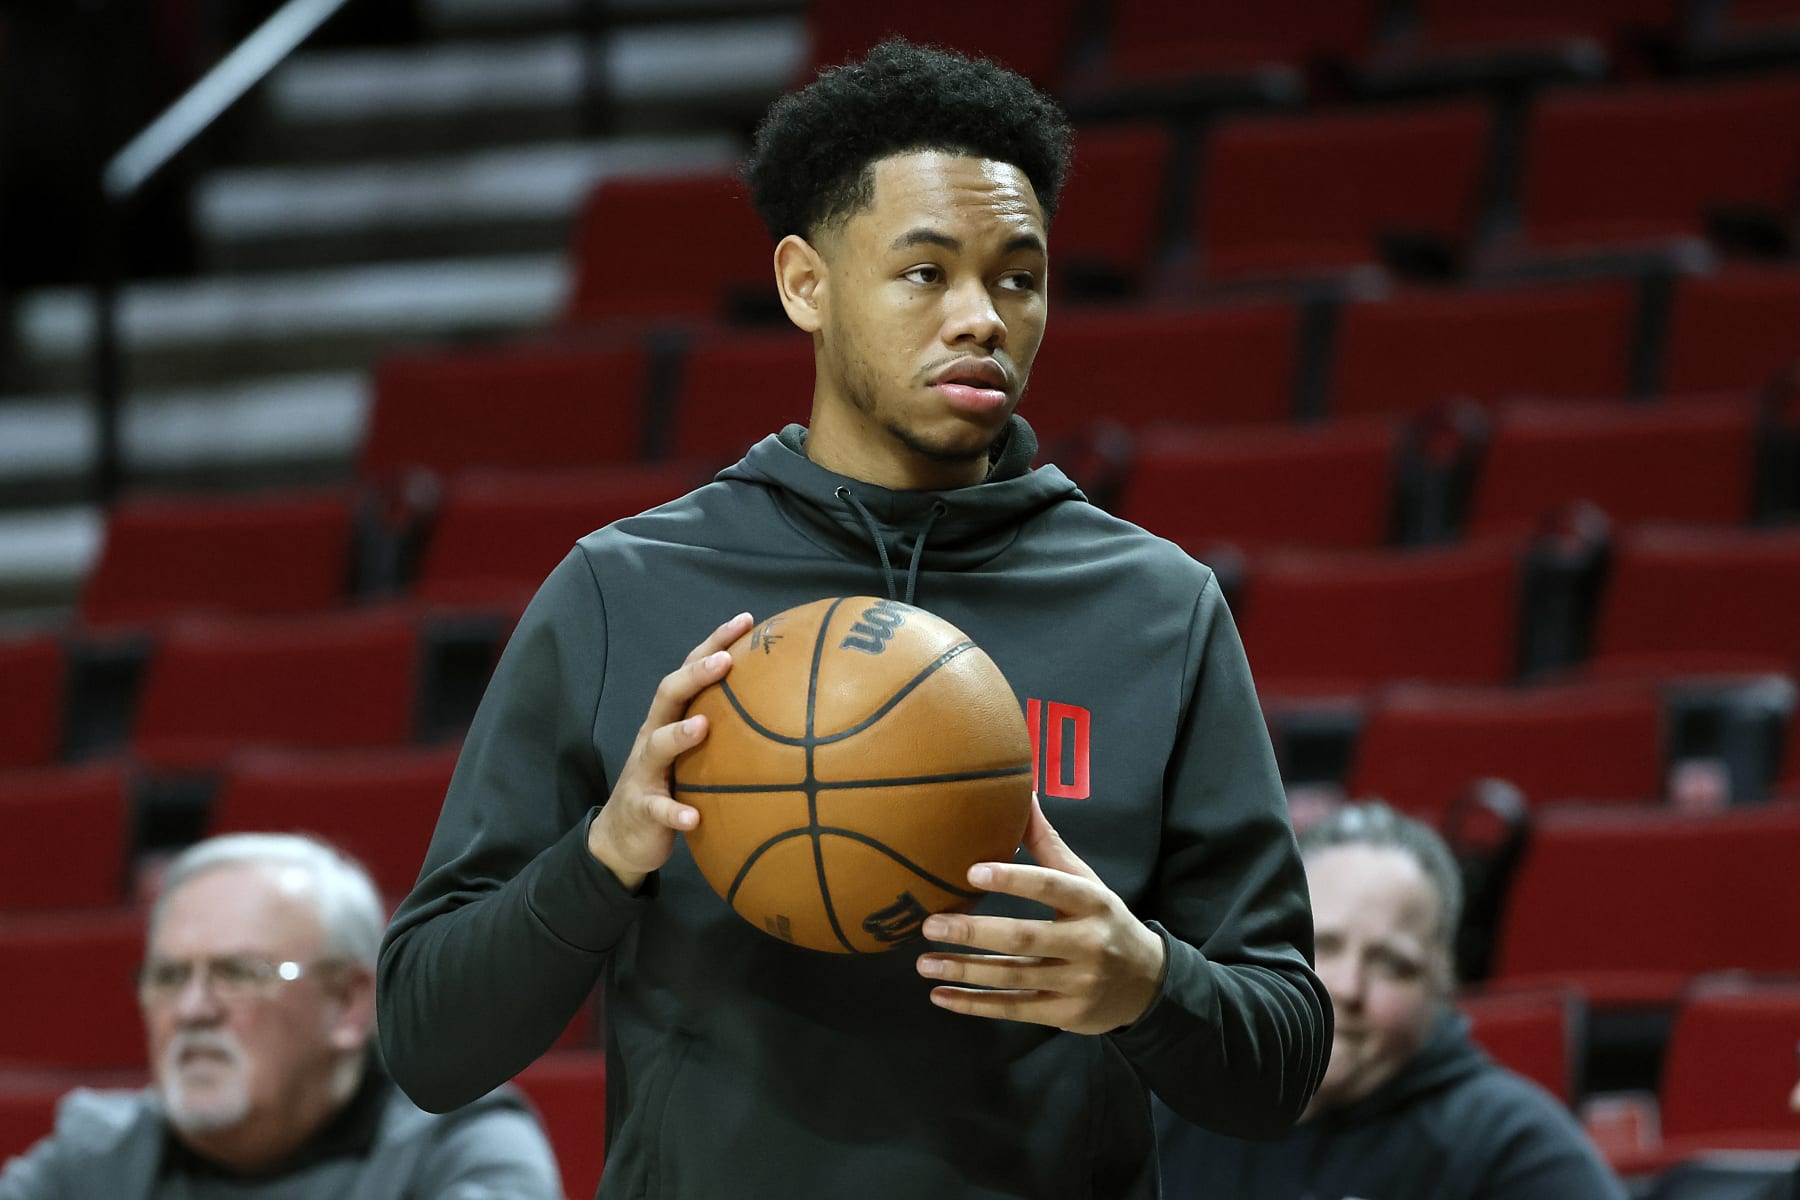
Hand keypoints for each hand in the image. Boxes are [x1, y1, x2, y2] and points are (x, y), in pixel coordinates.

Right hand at [586, 612, 753, 890]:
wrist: (623, 837)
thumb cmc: (671, 785)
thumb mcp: (696, 754)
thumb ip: (728, 732)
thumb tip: (793, 715)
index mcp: (670, 718)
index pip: (691, 670)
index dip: (715, 643)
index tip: (747, 620)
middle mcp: (654, 736)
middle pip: (668, 694)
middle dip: (696, 674)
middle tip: (725, 660)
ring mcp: (645, 771)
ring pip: (657, 746)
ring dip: (679, 735)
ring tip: (702, 727)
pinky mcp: (643, 808)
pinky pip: (658, 808)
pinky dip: (675, 811)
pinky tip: (693, 817)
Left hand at [915, 793, 1165, 1034]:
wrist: (1148, 982)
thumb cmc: (1104, 921)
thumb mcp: (1086, 882)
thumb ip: (1049, 846)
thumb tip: (1023, 793)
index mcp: (1093, 903)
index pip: (1051, 887)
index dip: (1013, 879)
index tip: (971, 872)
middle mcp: (1088, 944)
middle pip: (1025, 938)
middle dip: (973, 933)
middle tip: (930, 925)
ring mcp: (1078, 983)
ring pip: (1013, 978)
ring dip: (964, 971)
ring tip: (924, 963)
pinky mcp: (1065, 1015)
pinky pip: (1014, 1009)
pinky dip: (974, 1005)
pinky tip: (940, 996)